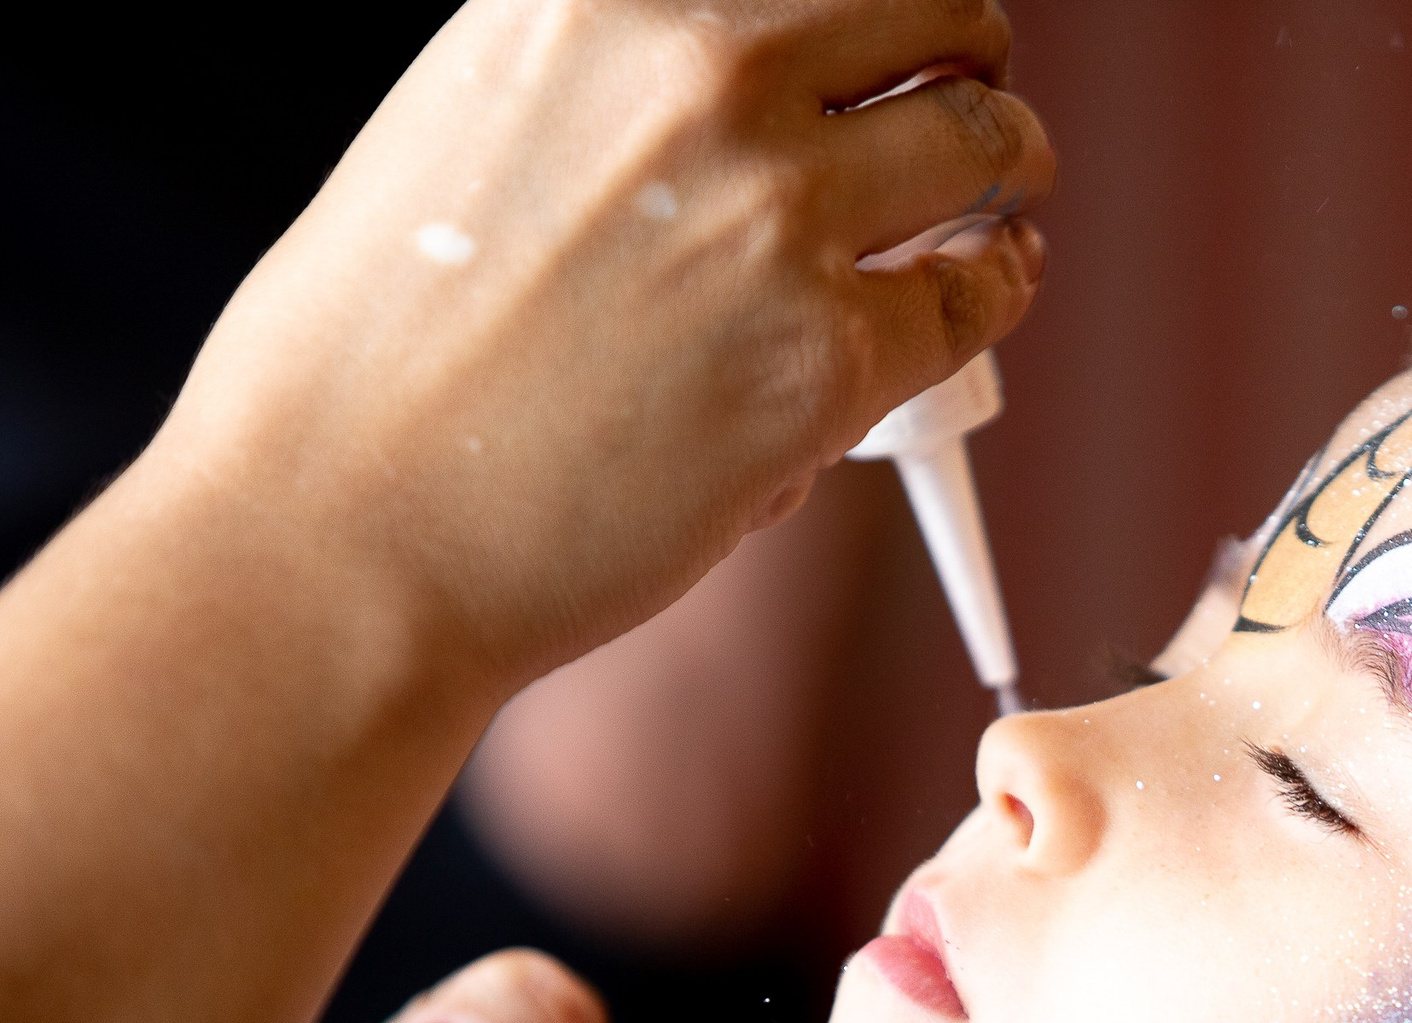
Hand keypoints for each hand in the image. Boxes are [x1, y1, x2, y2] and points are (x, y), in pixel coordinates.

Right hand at [145, 0, 1052, 688]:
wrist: (347, 526)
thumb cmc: (382, 358)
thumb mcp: (474, 120)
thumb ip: (615, 79)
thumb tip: (756, 82)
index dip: (870, 3)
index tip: (887, 30)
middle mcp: (699, 71)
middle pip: (929, 9)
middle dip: (964, 50)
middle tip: (971, 93)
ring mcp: (777, 212)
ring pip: (984, 139)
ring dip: (1008, 157)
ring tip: (1002, 188)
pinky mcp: (830, 353)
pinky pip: (982, 292)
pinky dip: (1003, 282)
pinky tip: (992, 280)